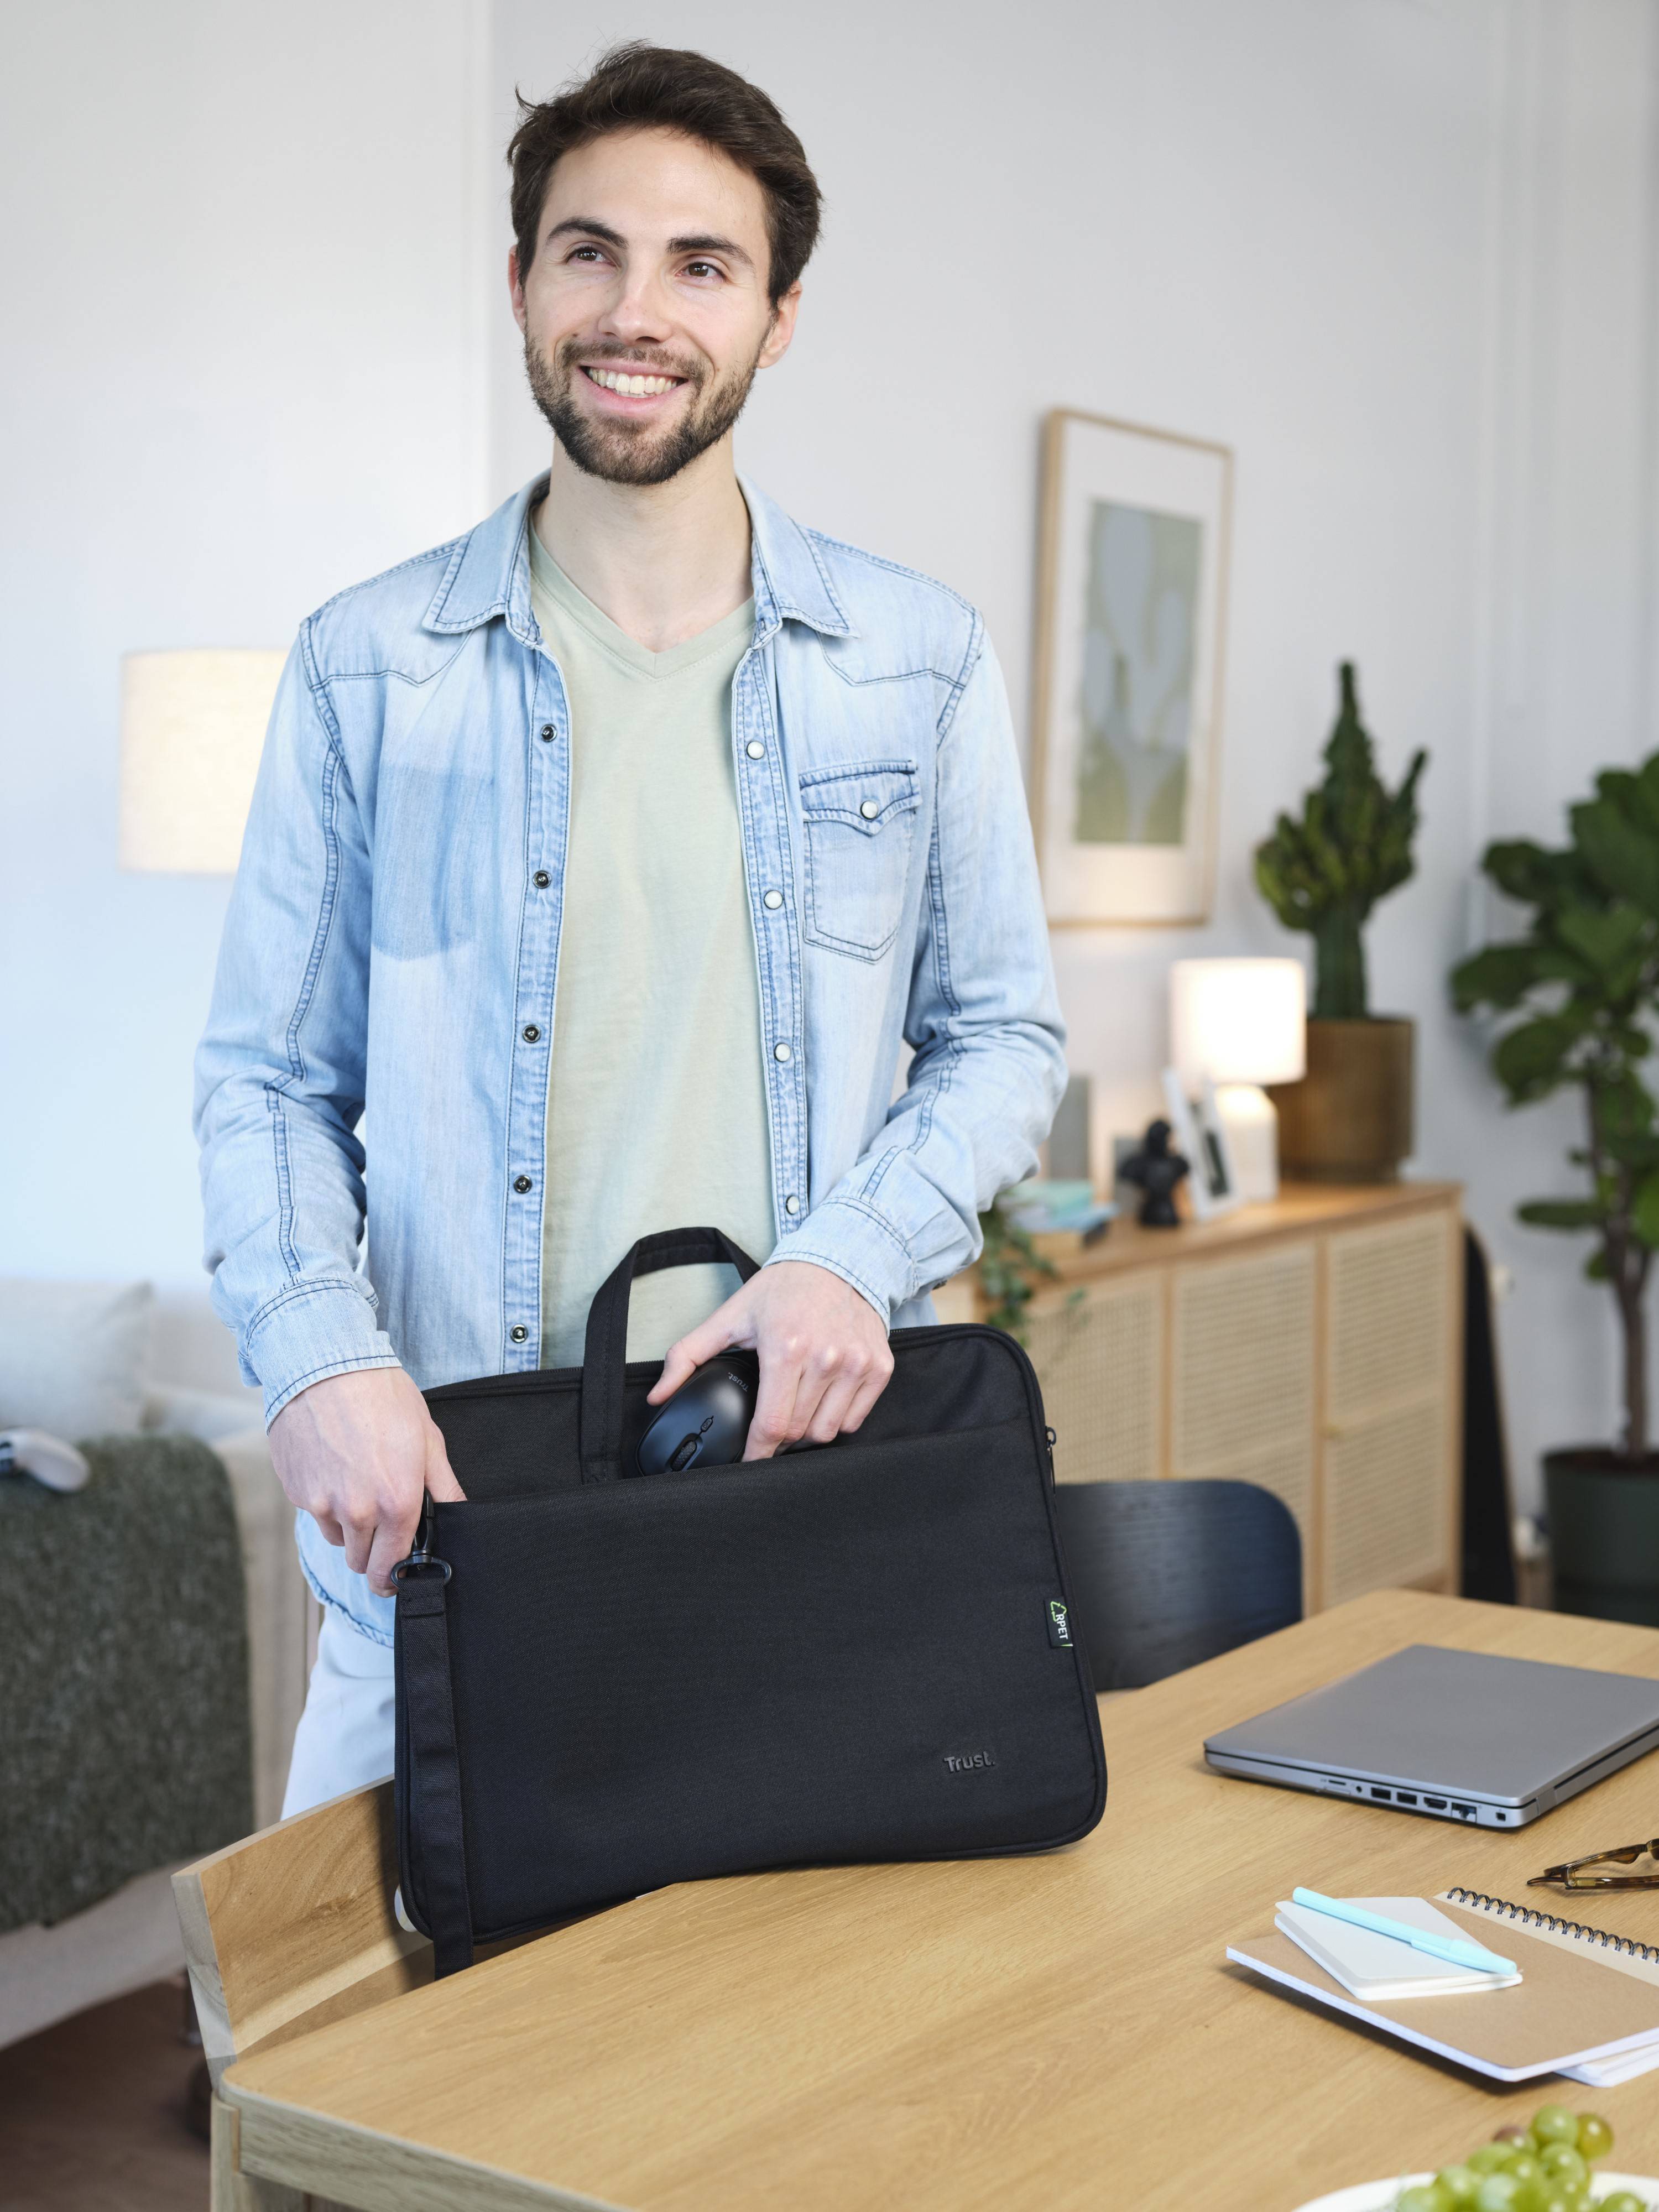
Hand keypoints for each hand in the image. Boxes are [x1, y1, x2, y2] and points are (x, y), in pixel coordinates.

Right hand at [268, 1367, 464, 1595]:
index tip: (394, 1576)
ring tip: (355, 1481)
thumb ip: (443, 1486)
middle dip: (371, 1550)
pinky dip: (323, 1499)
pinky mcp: (295, 1490)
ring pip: (336, 1537)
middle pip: (360, 1561)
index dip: (394, 1577)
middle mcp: (357, 1512)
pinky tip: (332, 1465)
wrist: (325, 1364)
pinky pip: (313, 1510)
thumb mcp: (428, 1439)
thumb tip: (458, 1515)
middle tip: (379, 1522)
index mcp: (396, 1503)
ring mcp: (321, 1503)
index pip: (391, 1566)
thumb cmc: (382, 1397)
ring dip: (346, 1524)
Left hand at [647, 1260, 894, 1459]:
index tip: (749, 1461)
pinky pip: (854, 1420)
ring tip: (796, 1407)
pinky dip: (836, 1419)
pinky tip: (823, 1398)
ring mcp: (857, 1364)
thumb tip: (658, 1395)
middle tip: (770, 1420)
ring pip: (827, 1432)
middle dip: (778, 1436)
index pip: (772, 1425)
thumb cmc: (785, 1289)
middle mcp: (826, 1358)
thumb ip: (687, 1356)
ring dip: (807, 1431)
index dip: (756, 1453)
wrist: (841, 1260)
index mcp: (786, 1347)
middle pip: (798, 1433)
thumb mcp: (731, 1317)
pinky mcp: (879, 1368)